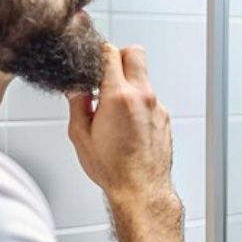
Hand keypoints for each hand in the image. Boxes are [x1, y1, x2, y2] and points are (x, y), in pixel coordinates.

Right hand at [68, 44, 178, 215]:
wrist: (141, 188)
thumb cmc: (113, 168)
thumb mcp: (81, 135)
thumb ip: (77, 104)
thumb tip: (76, 89)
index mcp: (119, 96)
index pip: (111, 53)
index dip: (99, 54)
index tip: (93, 62)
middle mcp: (142, 96)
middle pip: (135, 53)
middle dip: (119, 56)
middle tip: (106, 72)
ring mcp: (157, 106)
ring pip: (144, 77)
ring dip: (129, 82)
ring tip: (112, 106)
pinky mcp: (164, 117)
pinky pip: (150, 98)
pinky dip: (138, 102)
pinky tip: (126, 122)